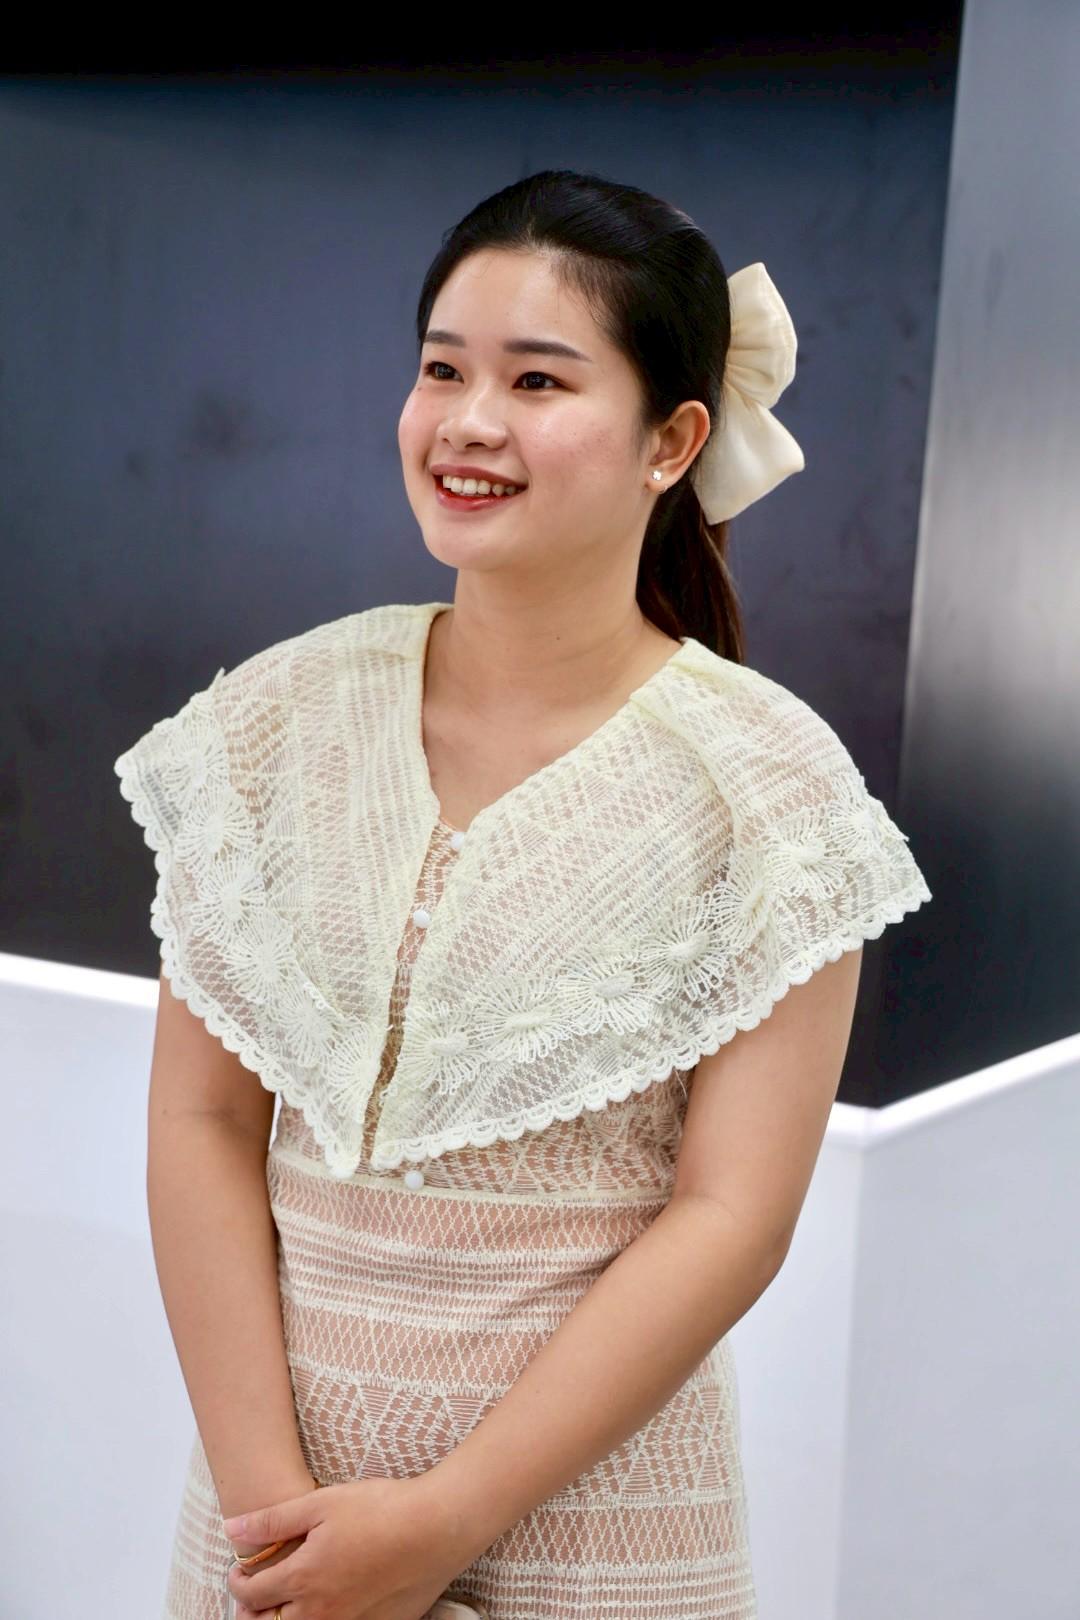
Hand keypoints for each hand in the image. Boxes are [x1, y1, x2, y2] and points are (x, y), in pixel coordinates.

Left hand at [224, 1473, 469, 1619]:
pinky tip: (327, 1603)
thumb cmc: (381, 1509)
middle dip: (254, 1611)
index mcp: (304, 1578)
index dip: (238, 1583)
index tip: (238, 1573)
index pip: (254, 1593)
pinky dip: (321, 1619)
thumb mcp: (322, 1503)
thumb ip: (273, 1520)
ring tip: (284, 1603)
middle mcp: (322, 1611)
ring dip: (285, 1619)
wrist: (437, 1528)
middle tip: (253, 1595)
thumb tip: (231, 1529)